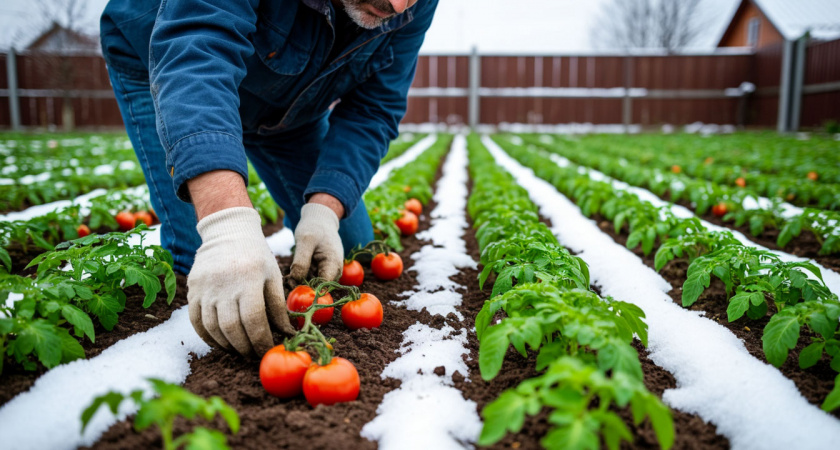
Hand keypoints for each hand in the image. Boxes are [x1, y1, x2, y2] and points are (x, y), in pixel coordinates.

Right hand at [187, 207, 295, 355]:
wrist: (228, 232)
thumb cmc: (256, 256)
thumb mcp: (273, 276)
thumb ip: (278, 306)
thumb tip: (287, 333)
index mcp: (248, 279)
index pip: (253, 319)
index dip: (260, 340)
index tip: (267, 350)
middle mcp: (223, 284)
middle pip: (231, 327)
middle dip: (244, 347)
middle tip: (253, 354)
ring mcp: (205, 288)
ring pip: (212, 327)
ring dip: (226, 344)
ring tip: (239, 349)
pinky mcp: (193, 290)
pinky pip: (196, 321)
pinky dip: (207, 336)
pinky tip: (220, 342)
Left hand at [289, 203, 343, 283]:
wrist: (320, 219)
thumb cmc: (314, 227)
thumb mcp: (305, 241)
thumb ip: (301, 262)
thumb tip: (296, 281)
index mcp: (333, 265)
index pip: (322, 287)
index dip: (307, 289)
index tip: (291, 285)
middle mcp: (334, 271)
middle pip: (318, 288)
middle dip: (302, 286)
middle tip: (287, 280)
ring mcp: (328, 271)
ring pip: (313, 285)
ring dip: (300, 282)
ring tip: (288, 276)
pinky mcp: (322, 270)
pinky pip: (311, 279)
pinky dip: (301, 277)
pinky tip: (292, 273)